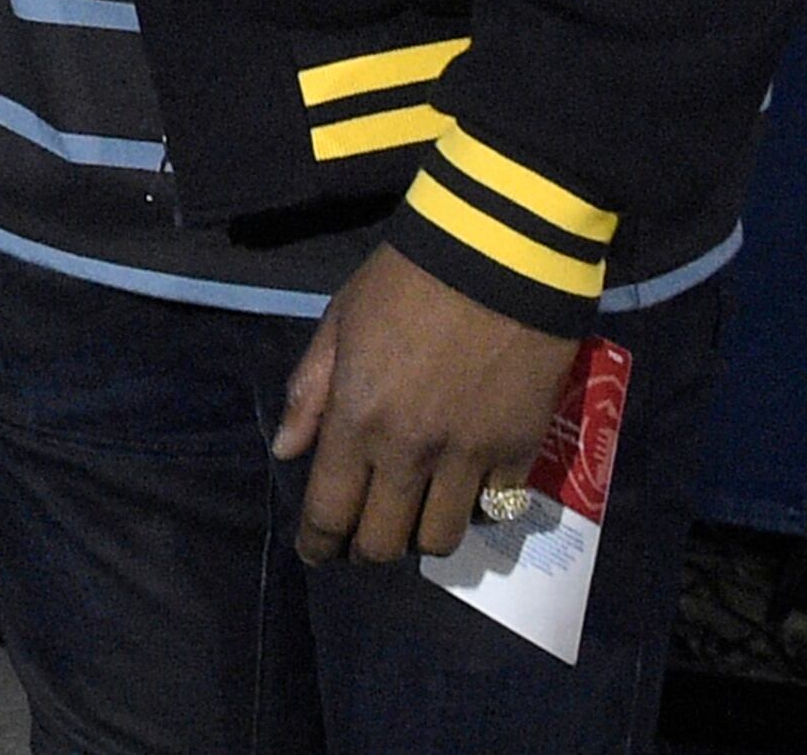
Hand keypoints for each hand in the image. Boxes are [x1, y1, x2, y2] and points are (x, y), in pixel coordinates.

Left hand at [270, 245, 576, 564]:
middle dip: (366, 550)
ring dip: (422, 535)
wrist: (497, 254)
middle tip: (364, 538)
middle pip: (384, 542)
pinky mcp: (519, 451)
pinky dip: (477, 505)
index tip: (316, 553)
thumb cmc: (405, 281)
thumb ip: (311, 391)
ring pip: (442, 539)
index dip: (318, 543)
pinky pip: (494, 507)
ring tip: (416, 515)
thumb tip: (288, 450)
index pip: (329, 510)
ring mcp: (468, 458)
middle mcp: (410, 452)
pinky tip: (467, 486)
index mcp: (358, 420)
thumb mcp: (340, 322)